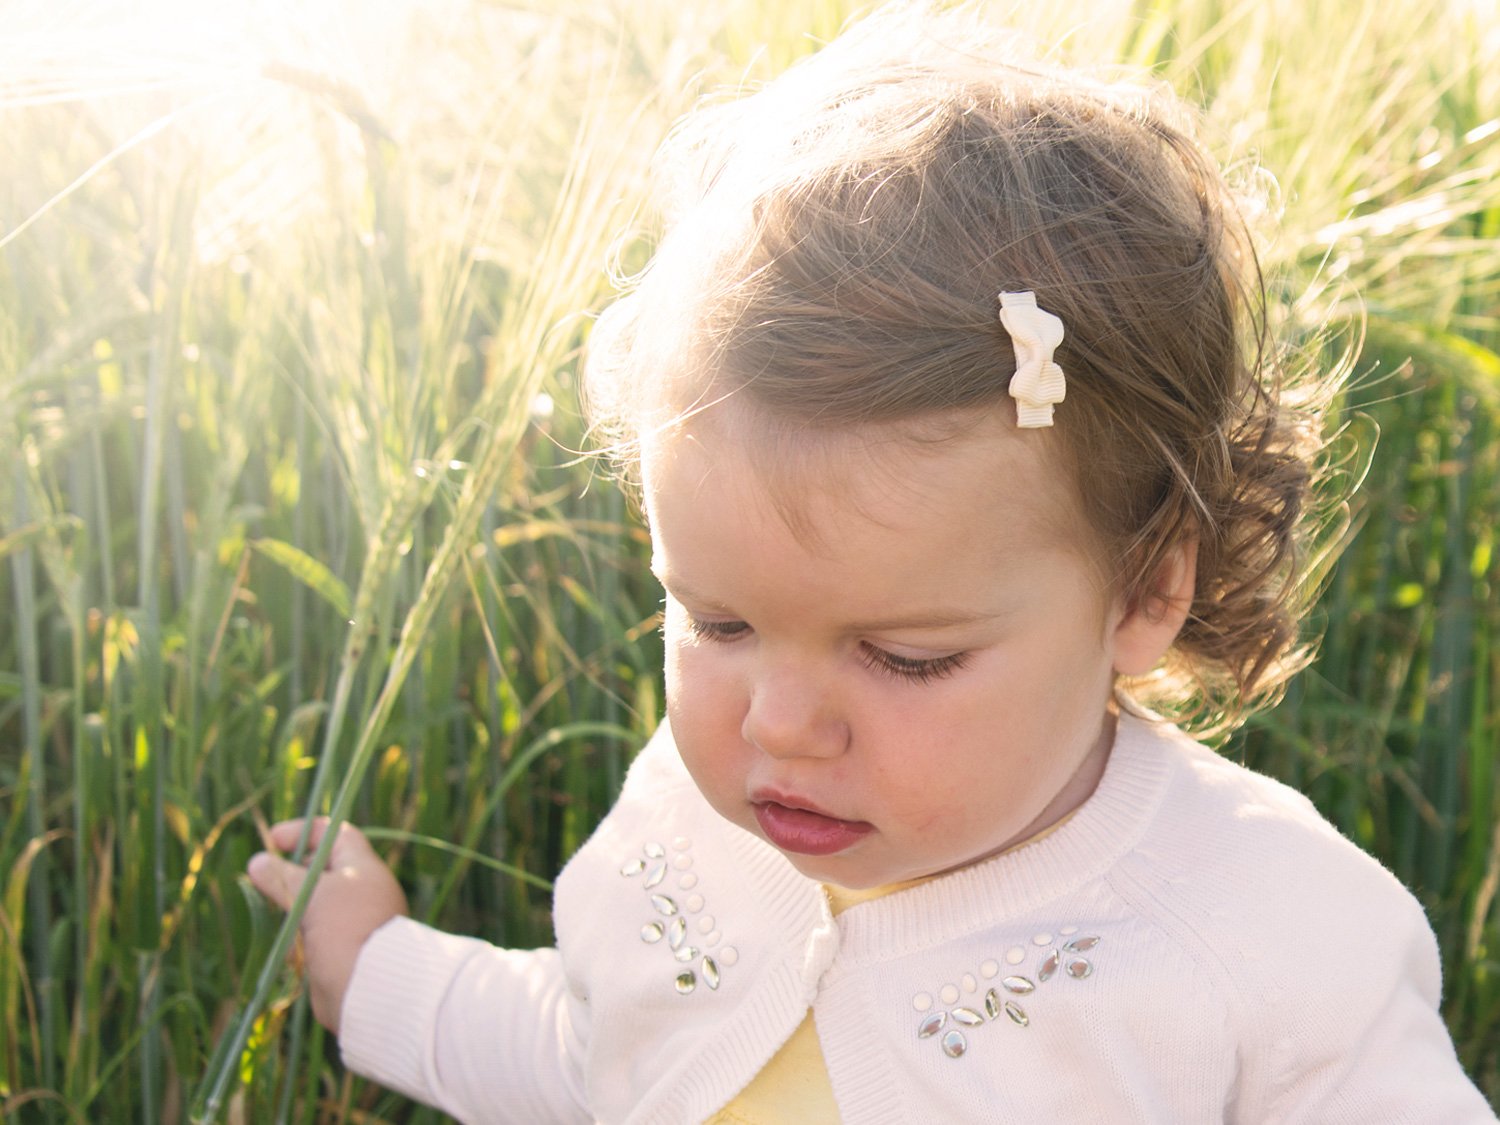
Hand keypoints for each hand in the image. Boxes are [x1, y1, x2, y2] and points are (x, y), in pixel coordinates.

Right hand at [247, 818, 408, 1035]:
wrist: (367, 987)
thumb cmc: (344, 929)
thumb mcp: (312, 894)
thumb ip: (282, 876)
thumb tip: (258, 862)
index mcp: (362, 866)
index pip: (334, 833)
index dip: (303, 831)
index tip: (271, 840)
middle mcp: (359, 889)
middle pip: (319, 868)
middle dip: (290, 872)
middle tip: (264, 879)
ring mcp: (349, 918)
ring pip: (311, 901)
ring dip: (291, 906)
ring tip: (277, 912)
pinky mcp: (338, 946)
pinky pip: (310, 931)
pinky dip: (296, 935)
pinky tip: (290, 945)